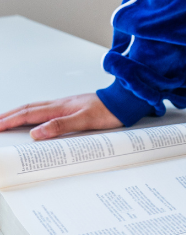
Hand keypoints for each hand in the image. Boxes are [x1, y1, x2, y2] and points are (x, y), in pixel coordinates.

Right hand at [0, 93, 121, 138]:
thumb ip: (61, 126)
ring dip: (19, 113)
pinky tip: (34, 118)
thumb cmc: (109, 110)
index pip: (28, 114)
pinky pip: (46, 110)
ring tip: (7, 119)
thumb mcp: (85, 120)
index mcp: (59, 107)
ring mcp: (66, 105)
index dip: (9, 120)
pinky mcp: (72, 107)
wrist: (125, 102)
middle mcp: (60, 104)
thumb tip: (36, 133)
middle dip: (8, 115)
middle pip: (27, 109)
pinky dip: (33, 114)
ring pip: (36, 108)